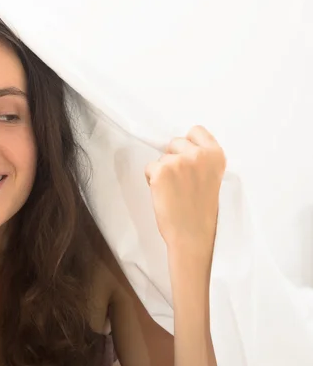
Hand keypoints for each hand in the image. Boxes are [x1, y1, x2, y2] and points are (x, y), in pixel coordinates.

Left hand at [145, 125, 225, 252]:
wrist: (193, 234)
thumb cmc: (201, 210)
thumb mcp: (212, 177)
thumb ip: (201, 159)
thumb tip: (182, 148)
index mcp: (216, 155)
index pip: (196, 131)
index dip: (187, 144)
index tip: (187, 158)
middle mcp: (198, 154)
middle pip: (174, 142)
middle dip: (173, 157)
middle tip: (180, 181)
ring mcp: (179, 161)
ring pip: (161, 157)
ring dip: (162, 171)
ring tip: (174, 191)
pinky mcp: (161, 171)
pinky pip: (149, 168)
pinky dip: (152, 180)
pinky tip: (164, 194)